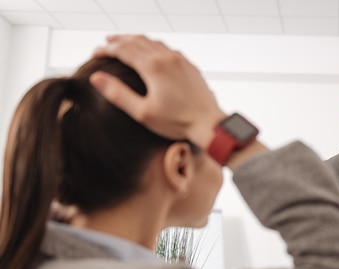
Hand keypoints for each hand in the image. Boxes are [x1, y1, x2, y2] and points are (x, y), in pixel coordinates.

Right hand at [89, 34, 225, 148]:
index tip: (95, 53)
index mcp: (153, 67)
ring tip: (125, 44)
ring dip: (136, 41)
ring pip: (153, 42)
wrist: (209, 123)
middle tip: (106, 43)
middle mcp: (167, 58)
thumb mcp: (142, 112)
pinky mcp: (190, 66)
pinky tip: (152, 53)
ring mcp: (180, 60)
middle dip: (119, 41)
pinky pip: (168, 49)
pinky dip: (153, 46)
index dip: (106, 50)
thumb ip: (118, 94)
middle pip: (137, 41)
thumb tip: (96, 78)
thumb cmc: (177, 122)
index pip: (122, 50)